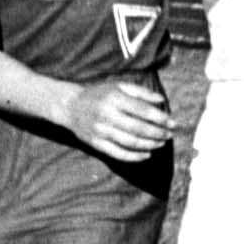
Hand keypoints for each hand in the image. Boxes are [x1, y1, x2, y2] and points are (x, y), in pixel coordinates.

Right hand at [55, 81, 173, 161]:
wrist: (71, 106)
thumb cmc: (99, 94)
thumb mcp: (119, 86)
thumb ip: (141, 93)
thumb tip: (161, 101)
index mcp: (115, 99)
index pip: (142, 111)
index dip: (160, 118)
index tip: (173, 122)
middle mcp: (107, 115)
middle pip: (138, 128)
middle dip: (158, 133)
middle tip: (170, 134)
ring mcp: (101, 131)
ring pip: (130, 142)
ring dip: (149, 144)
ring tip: (161, 143)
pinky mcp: (96, 144)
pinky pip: (118, 153)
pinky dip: (134, 156)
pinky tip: (146, 154)